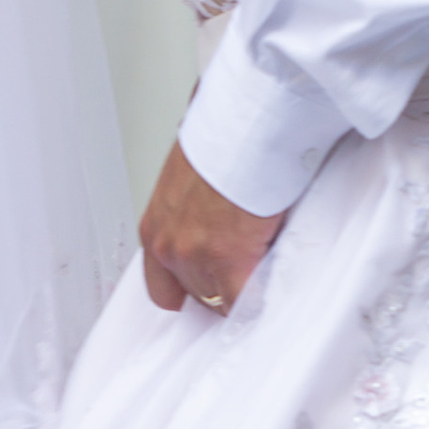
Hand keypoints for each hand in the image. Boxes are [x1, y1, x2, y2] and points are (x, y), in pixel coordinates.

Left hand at [140, 143, 283, 315]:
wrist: (246, 124)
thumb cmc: (227, 135)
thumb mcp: (194, 172)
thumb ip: (196, 202)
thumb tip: (214, 202)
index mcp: (156, 223)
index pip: (162, 283)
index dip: (189, 288)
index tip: (208, 285)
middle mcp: (168, 244)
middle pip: (195, 293)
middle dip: (221, 285)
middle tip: (245, 270)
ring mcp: (195, 257)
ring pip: (220, 301)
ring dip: (241, 290)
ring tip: (262, 269)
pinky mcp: (229, 263)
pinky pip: (245, 303)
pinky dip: (259, 301)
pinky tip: (271, 288)